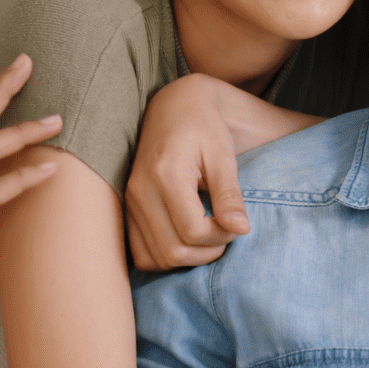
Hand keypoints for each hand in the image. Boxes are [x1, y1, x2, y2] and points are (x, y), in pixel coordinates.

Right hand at [124, 73, 251, 270]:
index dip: (221, 237)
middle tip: (225, 234)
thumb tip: (241, 230)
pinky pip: (140, 253)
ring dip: (187, 259)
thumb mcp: (223, 155)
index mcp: (165, 175)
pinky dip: (165, 257)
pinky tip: (187, 241)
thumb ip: (229, 194)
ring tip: (208, 238)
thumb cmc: (205, 128)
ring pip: (155, 258)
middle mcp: (140, 191)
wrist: (174, 107)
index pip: (193, 231)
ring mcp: (129, 202)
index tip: (237, 224)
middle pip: (173, 250)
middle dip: (206, 253)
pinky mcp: (127, 210)